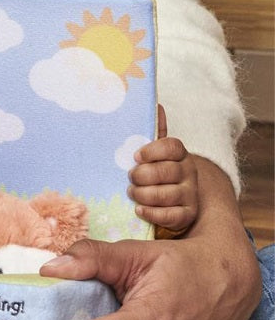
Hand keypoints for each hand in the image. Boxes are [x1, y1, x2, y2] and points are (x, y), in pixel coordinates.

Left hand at [128, 106, 197, 233]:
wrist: (169, 206)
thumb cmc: (154, 176)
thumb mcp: (152, 155)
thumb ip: (153, 133)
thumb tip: (156, 104)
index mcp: (179, 155)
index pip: (173, 146)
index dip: (153, 151)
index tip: (136, 156)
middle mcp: (188, 173)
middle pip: (165, 171)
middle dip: (141, 176)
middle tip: (130, 178)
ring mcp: (189, 194)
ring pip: (164, 194)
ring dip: (142, 195)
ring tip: (132, 193)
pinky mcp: (187, 215)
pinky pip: (168, 215)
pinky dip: (150, 213)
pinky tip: (139, 209)